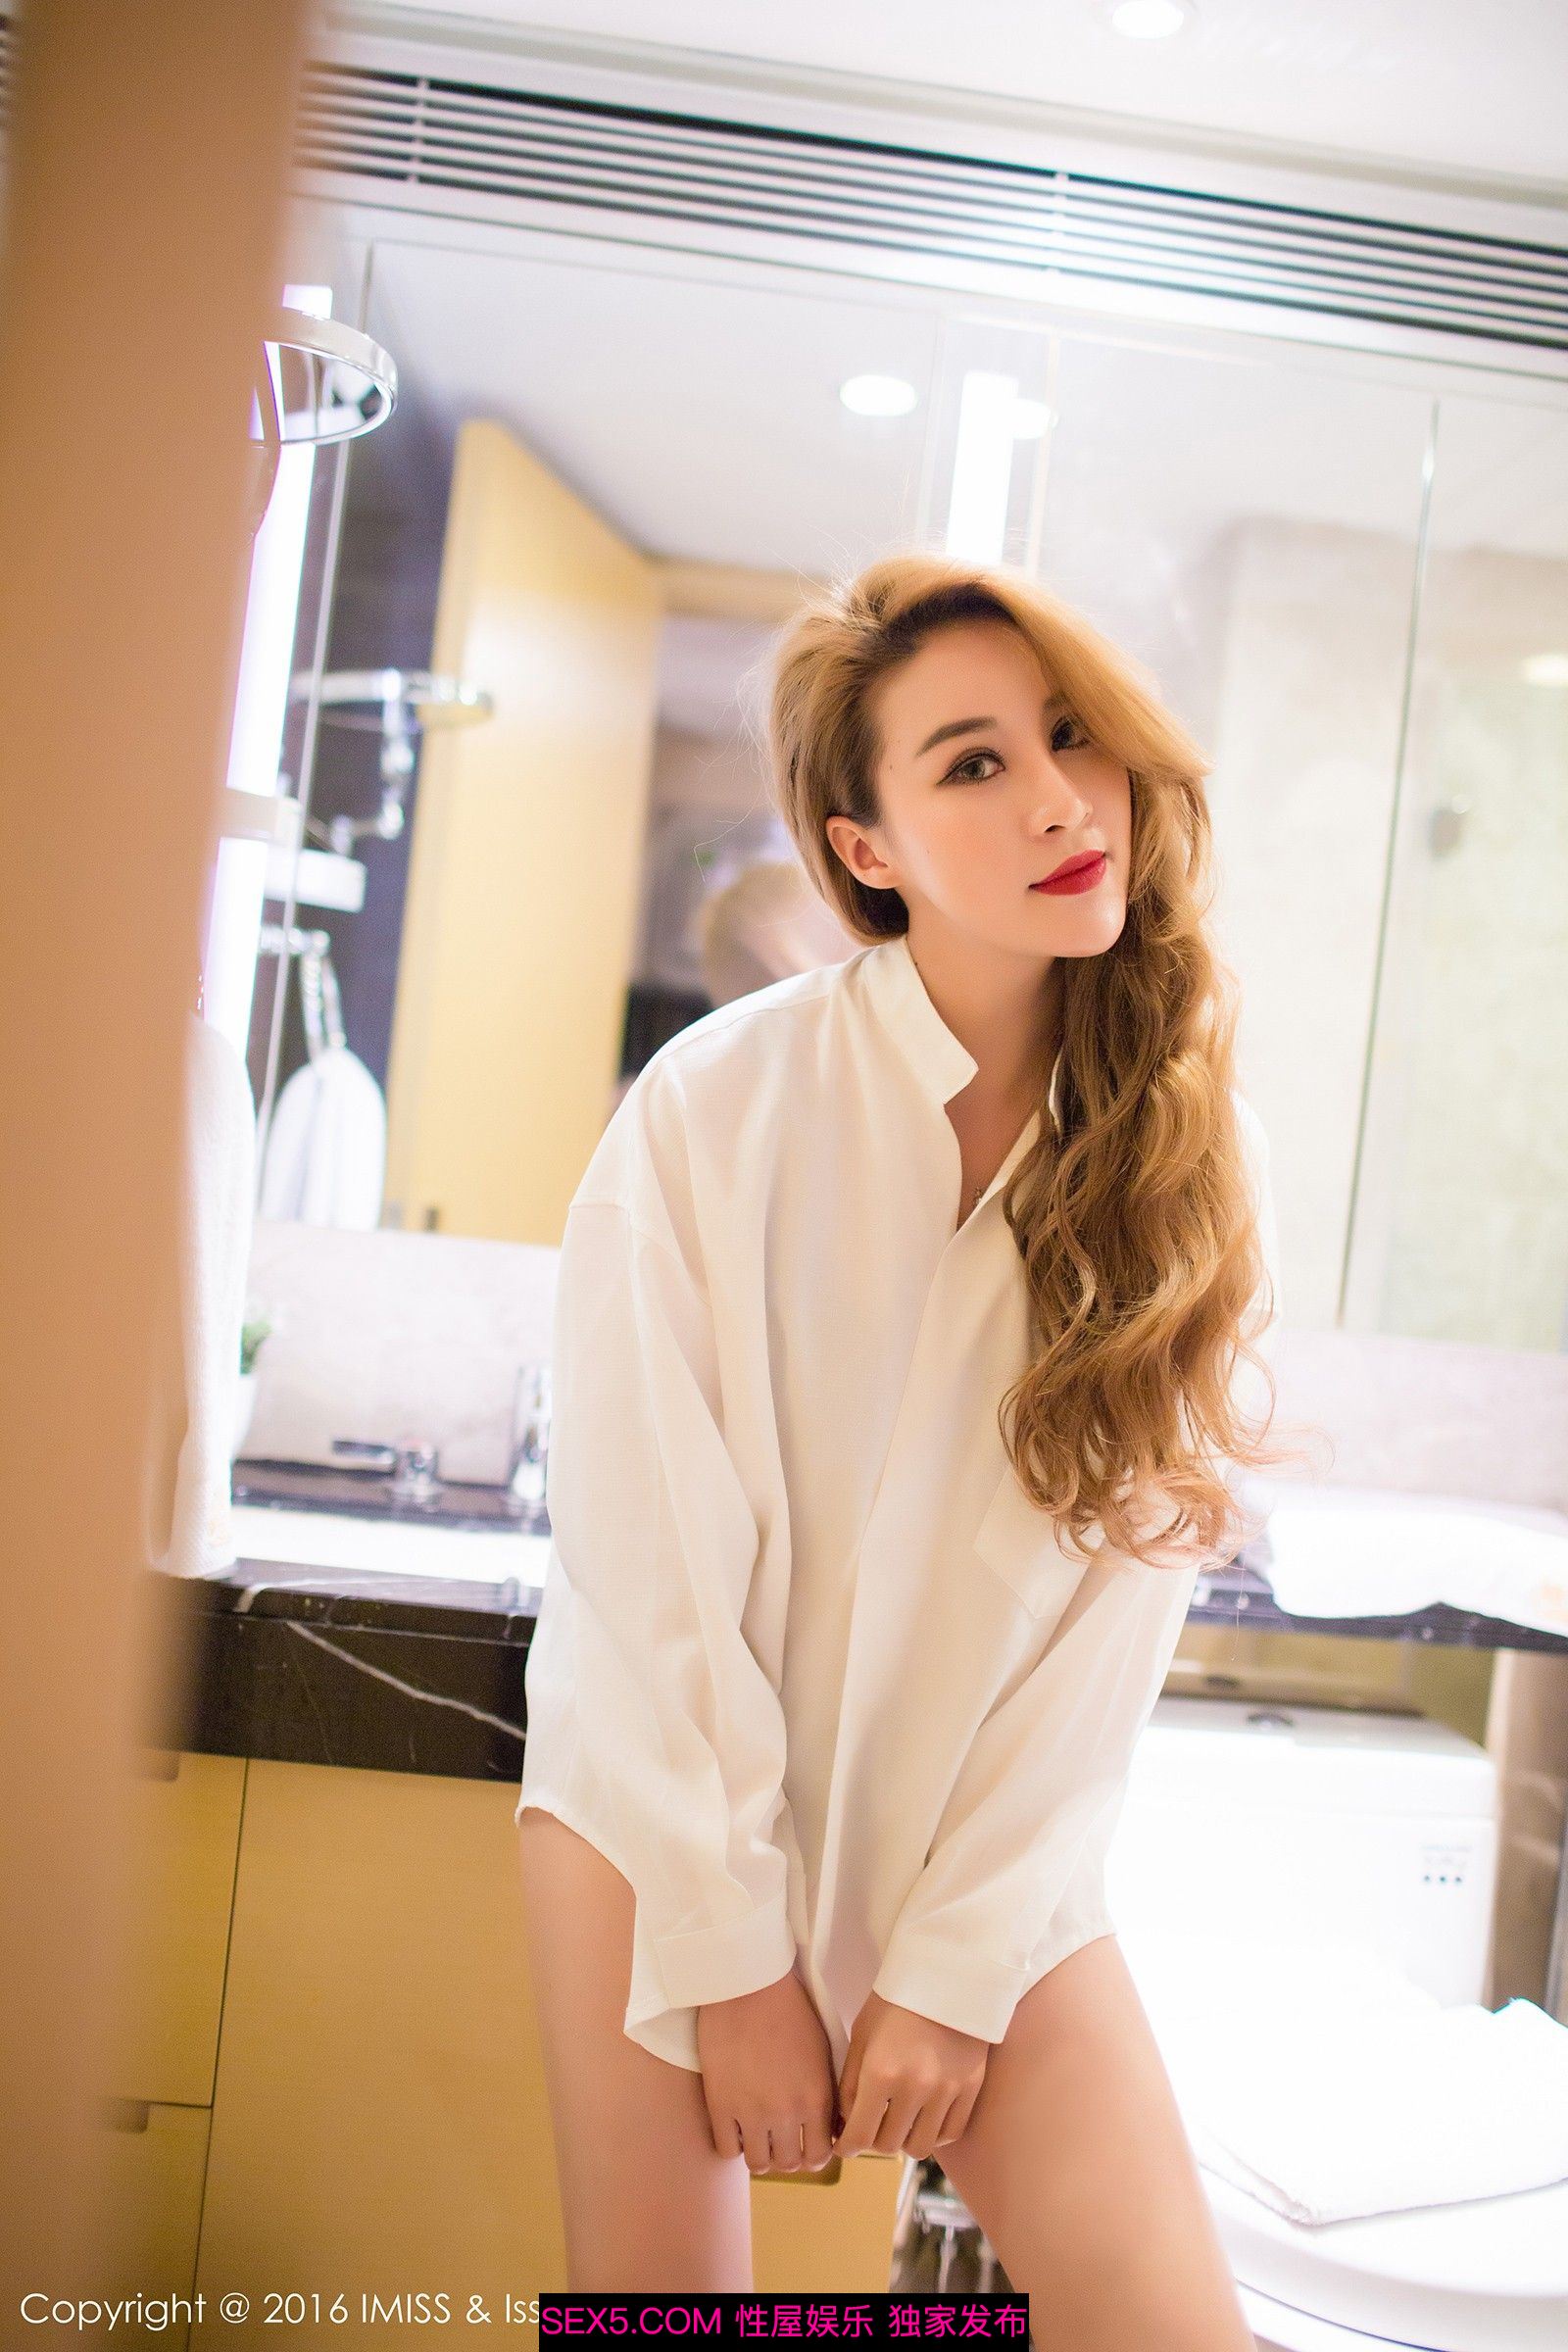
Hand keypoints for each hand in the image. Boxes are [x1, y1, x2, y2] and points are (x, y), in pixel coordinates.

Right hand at [695, 1965, 837, 2174]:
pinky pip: (727, 2150)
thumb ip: (827, 2093)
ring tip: (759, 2135)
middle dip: (789, 2155)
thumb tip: (830, 2125)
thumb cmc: (790, 2009)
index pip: (820, 2155)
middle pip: (790, 2164)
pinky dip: (733, 2145)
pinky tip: (736, 2126)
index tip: (808, 2143)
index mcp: (815, 2098)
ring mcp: (750, 2112)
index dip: (815, 2153)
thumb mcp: (822, 2051)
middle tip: (782, 2138)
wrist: (748, 1983)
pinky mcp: (719, 2104)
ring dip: (761, 2153)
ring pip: (759, 2163)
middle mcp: (786, 2112)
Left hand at [830, 1989, 987, 2161]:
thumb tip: (844, 2124)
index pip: (859, 2135)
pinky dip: (933, 2133)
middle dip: (873, 2140)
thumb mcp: (862, 2035)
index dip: (846, 2146)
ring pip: (919, 2147)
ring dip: (904, 2139)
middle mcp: (915, 2087)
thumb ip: (850, 2083)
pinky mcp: (970, 2087)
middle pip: (888, 2145)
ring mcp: (947, 2090)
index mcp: (881, 2072)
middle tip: (870, 2124)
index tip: (843, 2144)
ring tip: (899, 2120)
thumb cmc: (896, 1999)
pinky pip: (949, 2134)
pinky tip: (924, 2117)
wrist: (946, 1972)